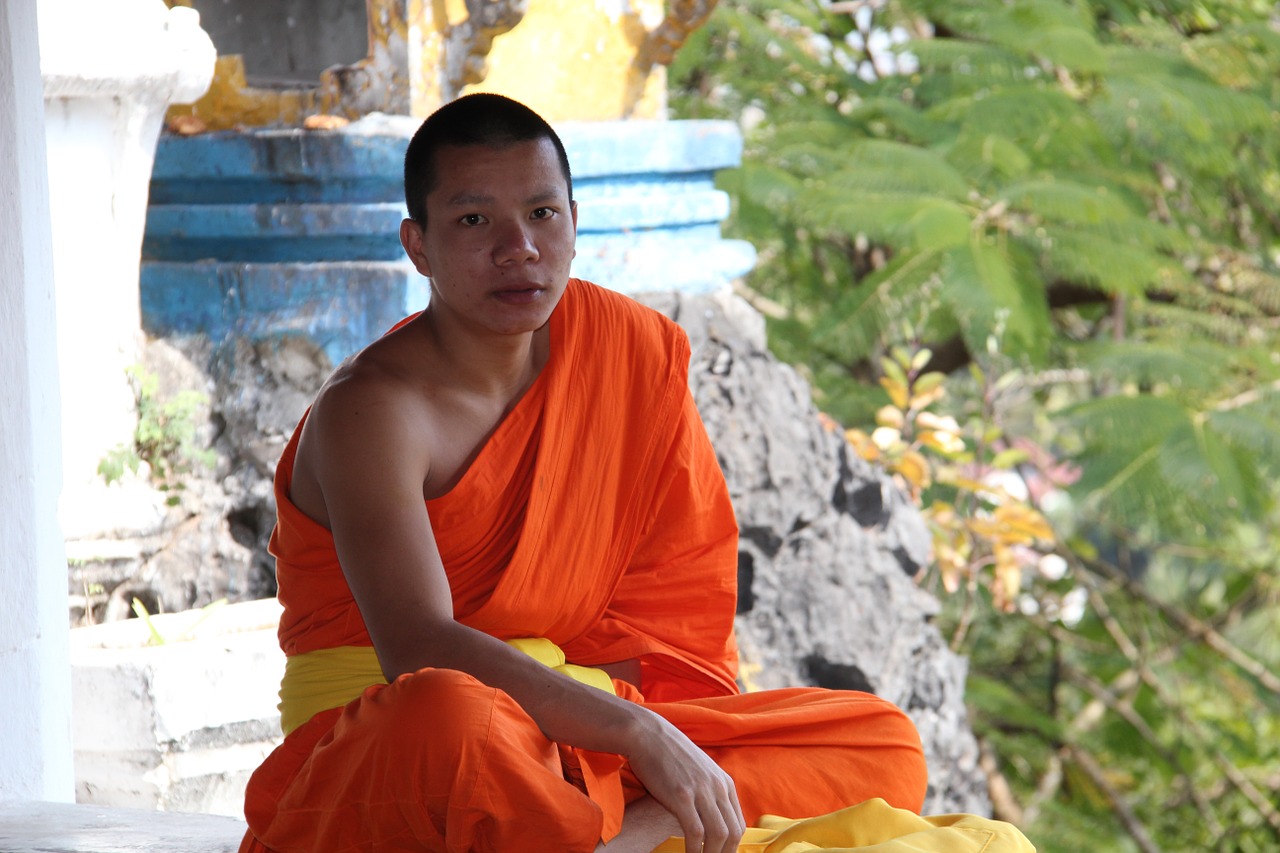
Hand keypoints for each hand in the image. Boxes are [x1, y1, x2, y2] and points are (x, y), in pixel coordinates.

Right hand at [622, 712, 745, 852]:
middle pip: (733, 832)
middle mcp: (718, 787)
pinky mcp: (682, 795)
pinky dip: (694, 849)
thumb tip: (712, 811)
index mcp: (724, 782)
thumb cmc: (669, 753)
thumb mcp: (699, 769)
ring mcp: (701, 791)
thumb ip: (710, 789)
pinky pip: (696, 831)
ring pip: (718, 834)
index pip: (738, 823)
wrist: (648, 734)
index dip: (732, 846)